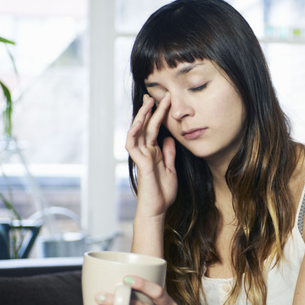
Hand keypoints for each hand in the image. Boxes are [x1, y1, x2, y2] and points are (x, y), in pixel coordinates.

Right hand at [126, 94, 177, 217]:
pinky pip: (133, 145)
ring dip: (142, 117)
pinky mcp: (140, 163)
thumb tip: (169, 138)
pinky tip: (138, 123)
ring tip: (148, 102)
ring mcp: (141, 157)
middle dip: (150, 110)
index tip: (164, 100)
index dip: (158, 115)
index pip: (155, 129)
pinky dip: (134, 133)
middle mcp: (146, 152)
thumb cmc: (163, 192)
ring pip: (138, 132)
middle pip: (146, 126)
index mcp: (154, 152)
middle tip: (154, 94)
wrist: (157, 210)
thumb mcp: (171, 169)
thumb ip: (169, 154)